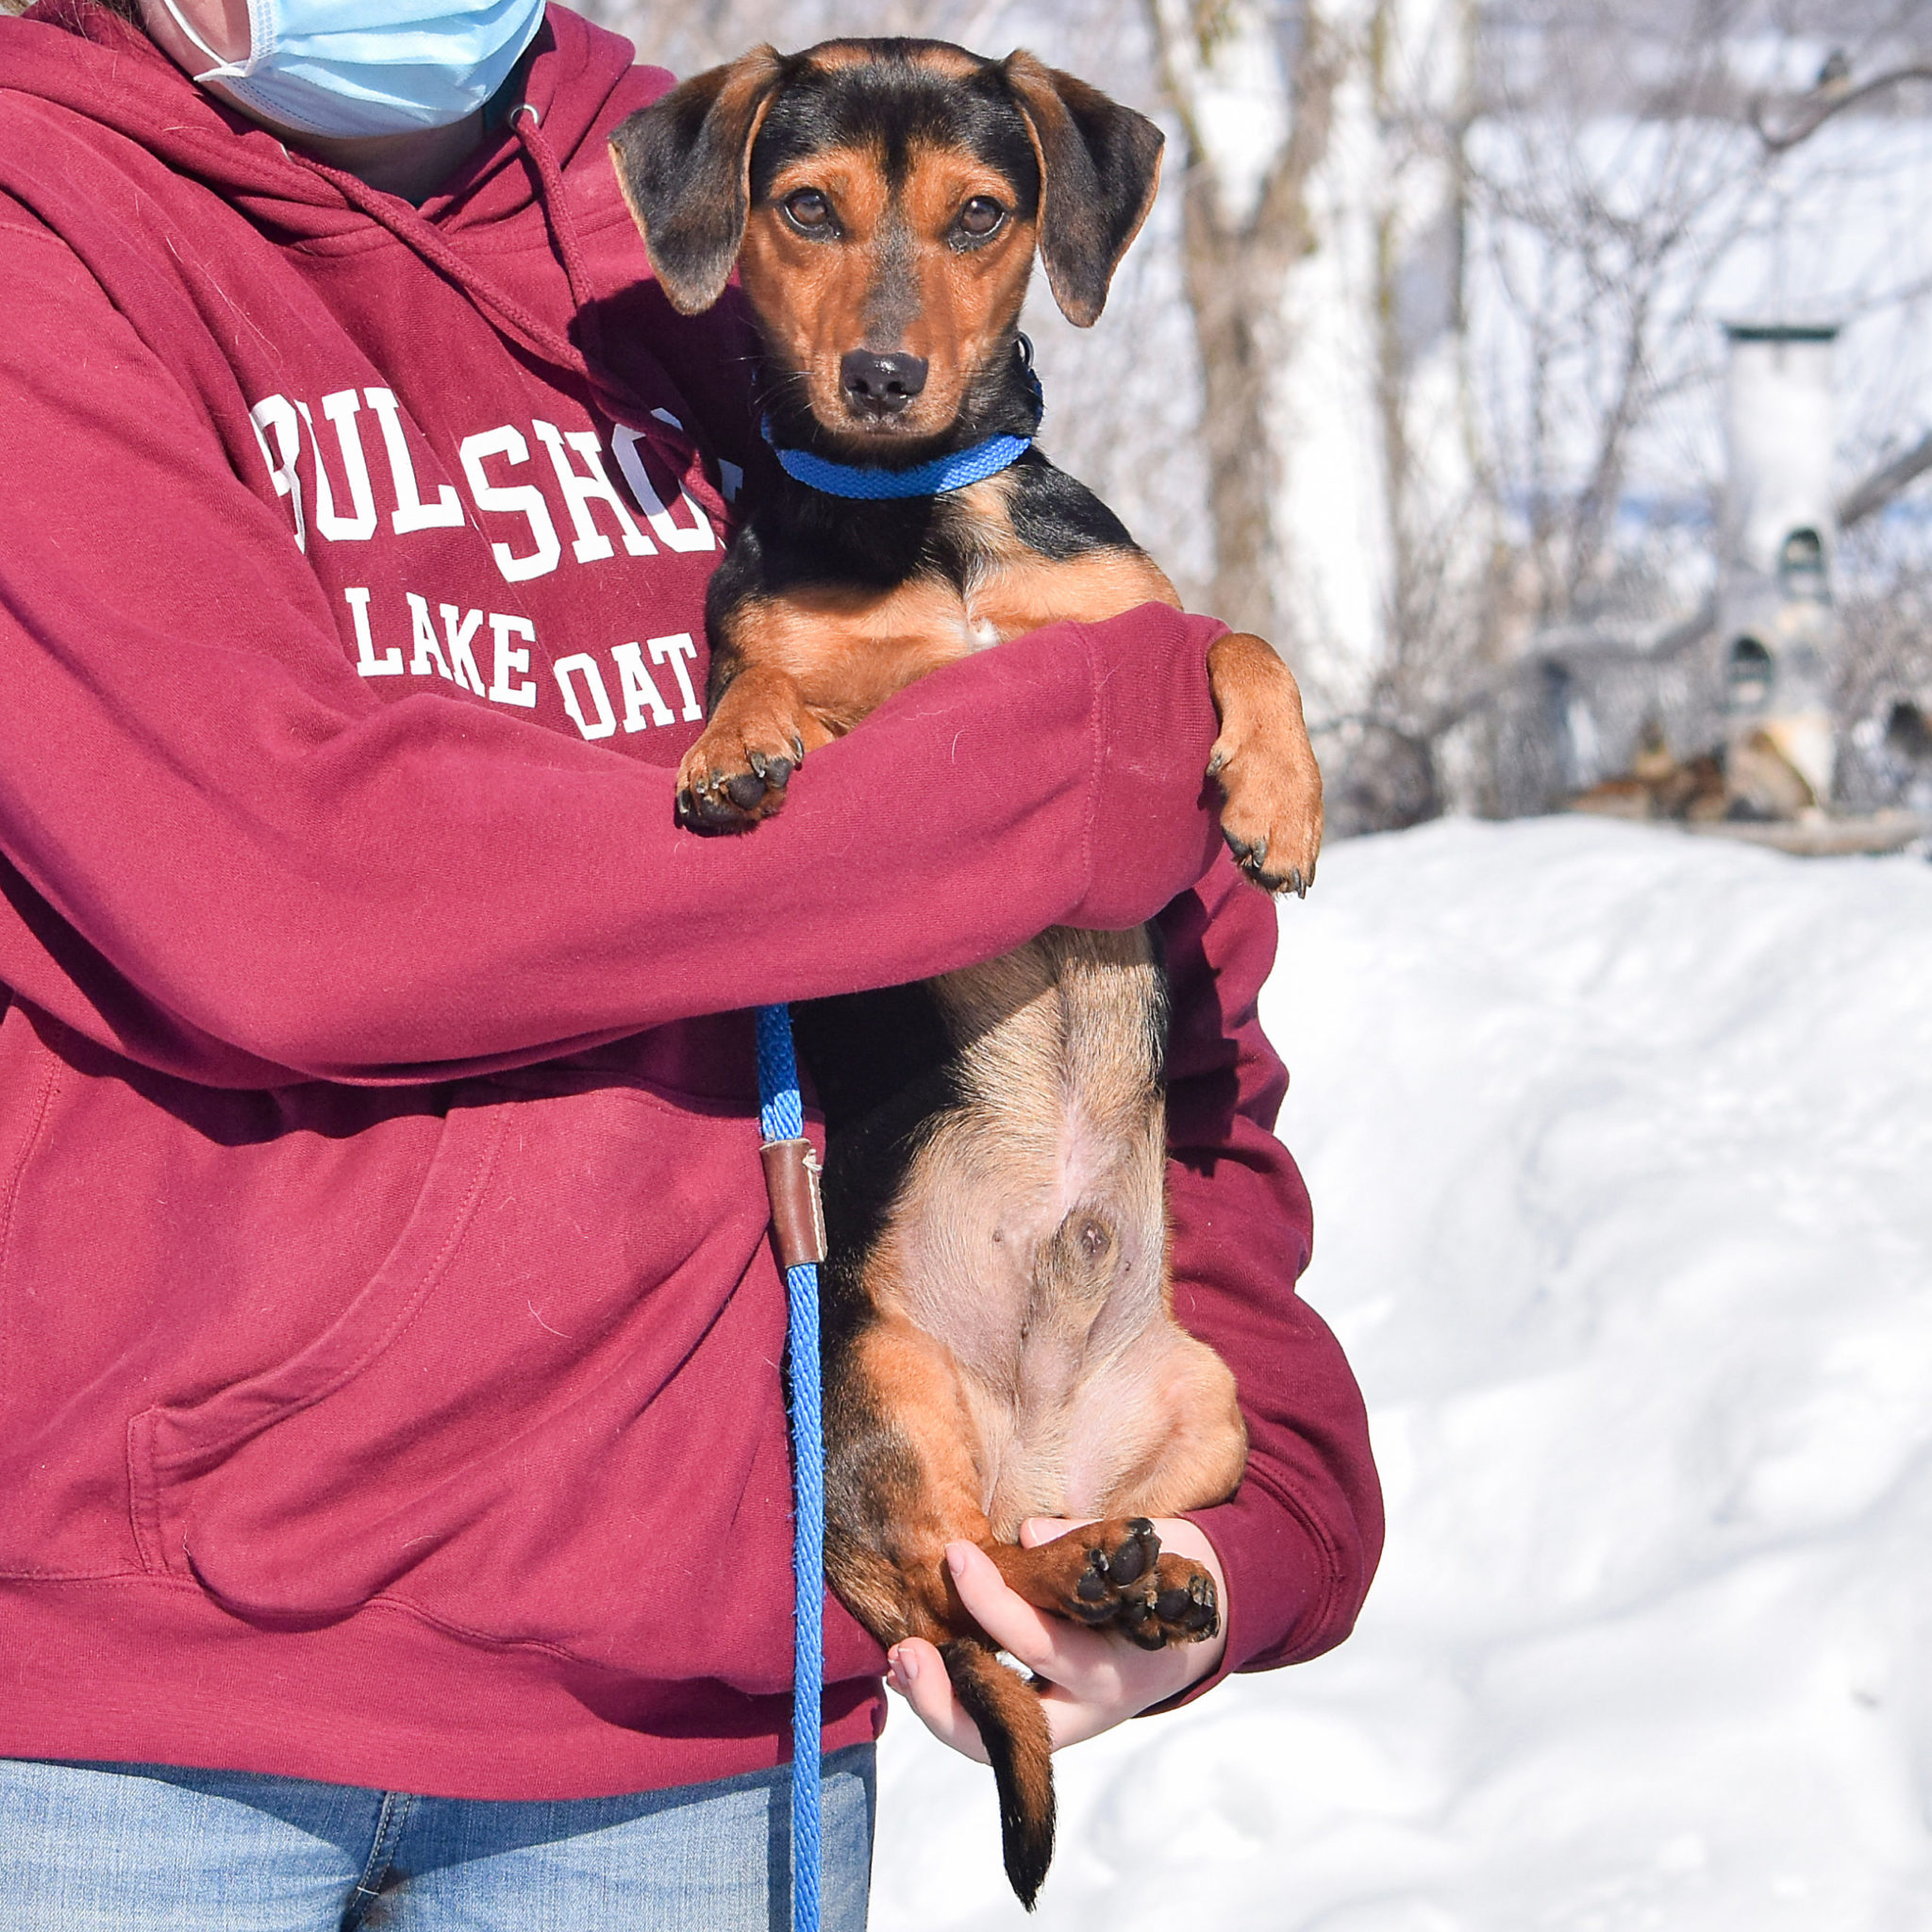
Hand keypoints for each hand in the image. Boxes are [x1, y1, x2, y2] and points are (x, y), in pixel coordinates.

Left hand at [884, 1516, 1228, 1758]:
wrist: (1200, 1619)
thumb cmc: (1166, 1570)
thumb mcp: (1141, 1551)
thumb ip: (1085, 1542)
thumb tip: (1029, 1537)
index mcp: (1120, 1664)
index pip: (1046, 1644)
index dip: (994, 1602)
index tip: (957, 1556)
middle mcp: (1092, 1706)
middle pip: (1011, 1723)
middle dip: (951, 1691)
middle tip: (908, 1649)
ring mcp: (1068, 1721)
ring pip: (993, 1741)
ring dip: (938, 1706)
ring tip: (901, 1662)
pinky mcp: (1047, 1720)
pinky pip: (991, 1726)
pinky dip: (950, 1700)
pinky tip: (914, 1667)